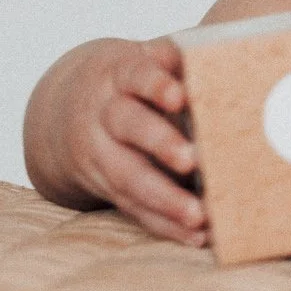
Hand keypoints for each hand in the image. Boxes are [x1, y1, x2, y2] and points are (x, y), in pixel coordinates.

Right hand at [23, 37, 208, 246]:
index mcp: (118, 75)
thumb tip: (224, 55)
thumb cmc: (128, 78)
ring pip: (130, 177)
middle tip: (192, 160)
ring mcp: (101, 155)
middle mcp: (104, 114)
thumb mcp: (142, 58)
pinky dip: (166, 225)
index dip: (155, 85)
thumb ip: (176, 57)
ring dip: (166, 199)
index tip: (179, 95)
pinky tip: (196, 236)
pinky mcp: (108, 188)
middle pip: (130, 127)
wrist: (66, 108)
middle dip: (160, 144)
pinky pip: (135, 209)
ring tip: (199, 215)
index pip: (135, 76)